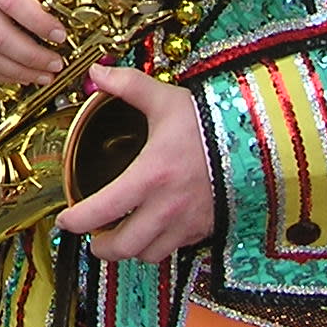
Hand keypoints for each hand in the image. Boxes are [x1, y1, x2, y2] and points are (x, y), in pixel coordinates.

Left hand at [55, 64, 214, 261]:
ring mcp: (188, 221)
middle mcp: (167, 206)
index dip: (77, 221)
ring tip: (121, 236)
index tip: (65, 220)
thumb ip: (127, 85)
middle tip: (92, 239)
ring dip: (131, 250)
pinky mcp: (205, 226)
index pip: (102, 210)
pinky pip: (176, 248)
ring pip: (150, 254)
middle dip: (102, 248)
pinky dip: (159, 245)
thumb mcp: (164, 98)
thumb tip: (98, 72)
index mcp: (150, 175)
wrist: (261, 140)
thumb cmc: (210, 121)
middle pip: (124, 246)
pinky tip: (154, 229)